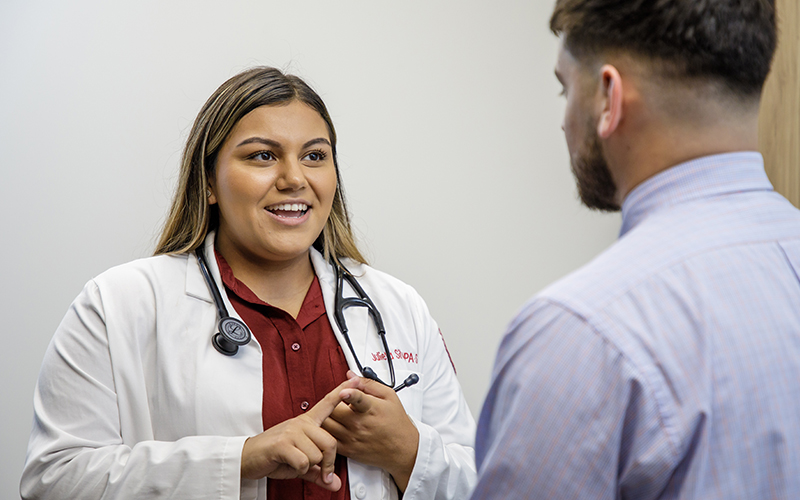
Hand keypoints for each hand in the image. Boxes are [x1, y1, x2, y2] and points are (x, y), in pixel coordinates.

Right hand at [241, 376, 360, 490]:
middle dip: (326, 462)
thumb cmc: (274, 457)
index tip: (355, 380)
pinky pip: (303, 462)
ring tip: (293, 461)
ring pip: (316, 455)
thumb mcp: (301, 465)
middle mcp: (301, 423)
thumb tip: (336, 484)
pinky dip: (298, 470)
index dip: (342, 391)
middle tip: (316, 469)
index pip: (328, 404)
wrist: (247, 458)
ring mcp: (292, 431)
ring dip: (307, 466)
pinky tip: (288, 464)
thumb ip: (320, 472)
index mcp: (307, 422)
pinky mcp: (282, 443)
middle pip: (330, 443)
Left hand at [322, 371, 419, 491]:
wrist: (402, 449)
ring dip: (325, 415)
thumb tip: (350, 375)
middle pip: (333, 409)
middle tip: (333, 400)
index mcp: (370, 409)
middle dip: (330, 401)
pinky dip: (325, 431)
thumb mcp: (389, 396)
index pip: (358, 399)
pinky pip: (327, 439)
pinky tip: (331, 426)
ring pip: (326, 423)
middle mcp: (359, 424)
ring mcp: (351, 437)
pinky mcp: (347, 450)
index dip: (349, 394)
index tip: (343, 391)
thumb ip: (368, 383)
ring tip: (331, 412)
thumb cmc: (396, 422)